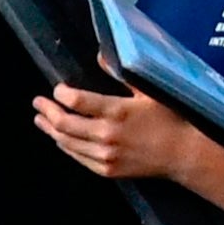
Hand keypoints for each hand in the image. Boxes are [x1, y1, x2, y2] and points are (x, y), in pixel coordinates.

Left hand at [31, 77, 193, 183]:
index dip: (61, 94)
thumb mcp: (150, 92)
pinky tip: (60, 138)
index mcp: (117, 112)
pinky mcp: (107, 170)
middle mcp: (107, 134)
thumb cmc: (170, 119)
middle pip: (64, 123)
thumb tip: (101, 55)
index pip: (75, 101)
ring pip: (66, 141)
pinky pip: (77, 157)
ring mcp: (106, 155)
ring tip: (41, 120)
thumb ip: (122, 74)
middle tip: (38, 103)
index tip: (57, 89)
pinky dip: (65, 145)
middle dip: (47, 111)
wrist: (185, 154)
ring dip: (50, 129)